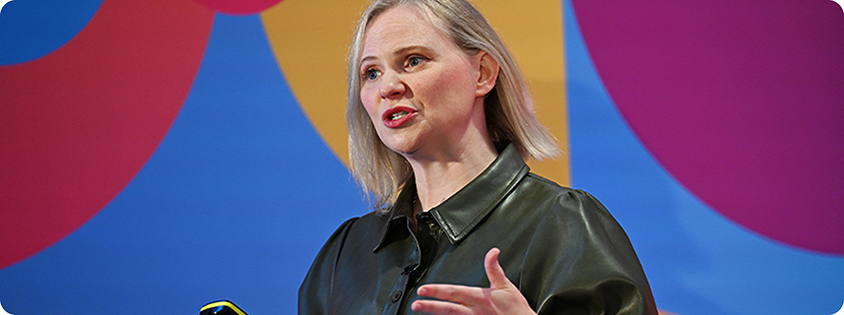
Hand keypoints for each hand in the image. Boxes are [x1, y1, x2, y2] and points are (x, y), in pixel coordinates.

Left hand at [411, 248, 535, 314]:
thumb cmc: (516, 309)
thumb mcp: (506, 285)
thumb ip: (494, 269)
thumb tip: (492, 252)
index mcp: (480, 298)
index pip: (454, 292)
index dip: (437, 291)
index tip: (423, 290)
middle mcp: (474, 311)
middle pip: (448, 309)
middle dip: (430, 306)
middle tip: (415, 304)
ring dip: (435, 314)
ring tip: (421, 309)